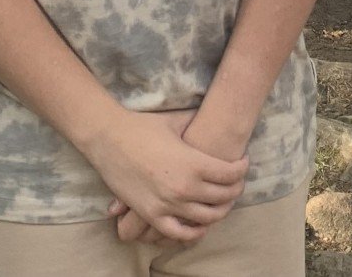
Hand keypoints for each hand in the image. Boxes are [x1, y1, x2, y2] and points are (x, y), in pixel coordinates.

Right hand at [87, 106, 245, 245]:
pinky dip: (194, 233)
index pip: (231, 174)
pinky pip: (179, 233)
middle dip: (235, 189)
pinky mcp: (151, 215)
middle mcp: (184, 188)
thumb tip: (215, 117)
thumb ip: (198, 123)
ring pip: (207, 218)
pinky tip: (201, 225)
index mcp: (193, 163)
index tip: (243, 162)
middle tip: (236, 181)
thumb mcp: (176, 121)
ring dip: (220, 210)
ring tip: (222, 200)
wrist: (108, 138)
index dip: (242, 168)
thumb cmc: (142, 126)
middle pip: (224, 197)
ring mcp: (168, 204)